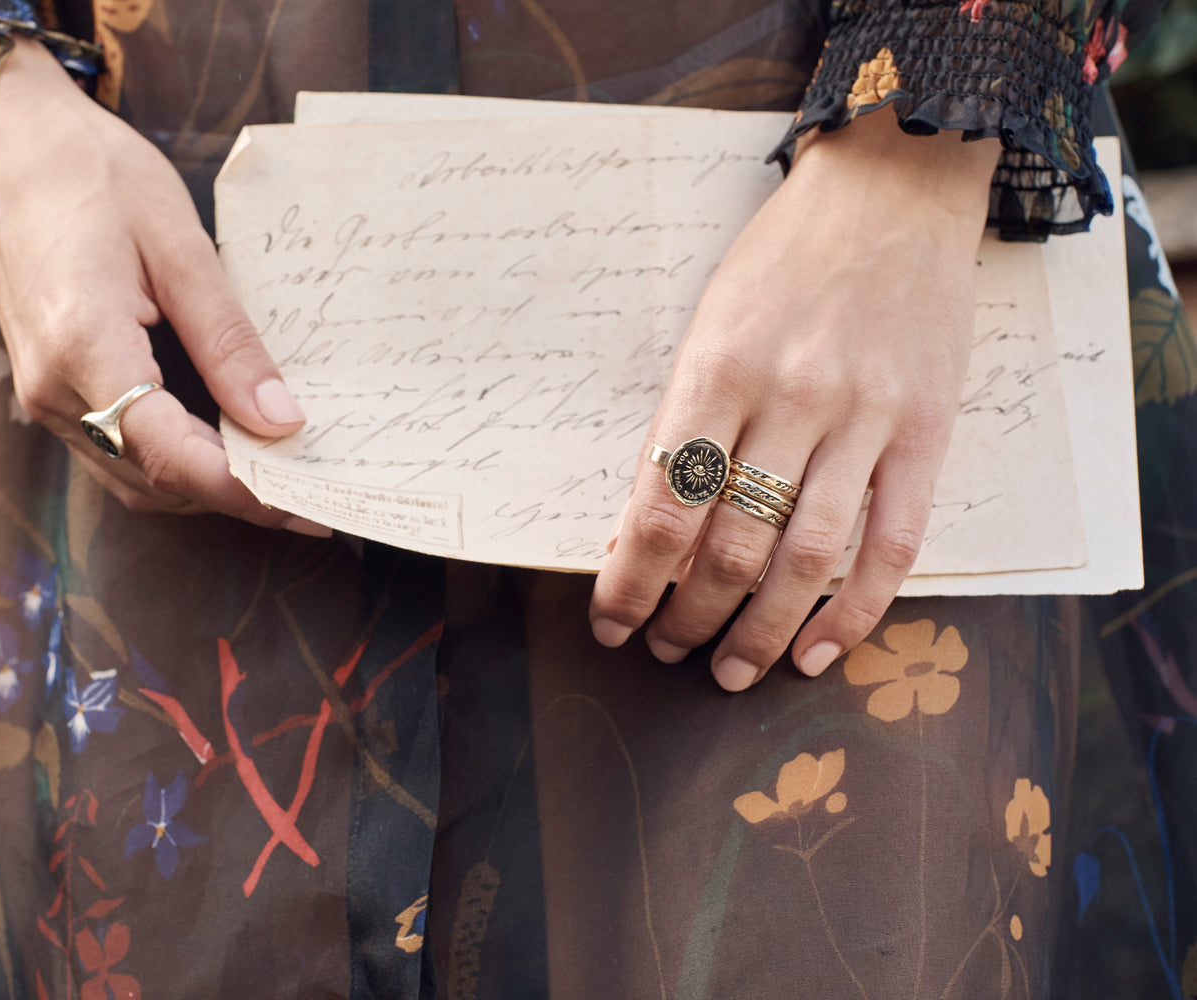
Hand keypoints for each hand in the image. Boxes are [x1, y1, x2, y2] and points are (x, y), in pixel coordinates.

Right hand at [0, 37, 326, 532]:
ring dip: (209, 488)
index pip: (172, 455)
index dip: (245, 491)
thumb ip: (229, 341)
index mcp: (85, 345)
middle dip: (240, 497)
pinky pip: (118, 453)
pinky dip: (176, 463)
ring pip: (137, 480)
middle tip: (320, 492)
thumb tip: (281, 420)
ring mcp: (43, 396)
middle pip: (158, 481)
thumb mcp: (180, 244)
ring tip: (286, 476)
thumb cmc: (93, 173)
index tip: (311, 502)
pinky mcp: (49, 390)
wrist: (4, 142)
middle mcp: (54, 389)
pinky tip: (228, 447)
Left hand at [589, 111, 999, 689]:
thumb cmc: (780, 260)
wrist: (893, 189)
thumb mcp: (705, 325)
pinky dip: (856, 611)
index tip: (611, 623)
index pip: (661, 506)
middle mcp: (791, 397)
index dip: (629, 582)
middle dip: (688, 616)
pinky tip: (820, 651)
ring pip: (808, 559)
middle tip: (668, 651)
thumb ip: (680, 425)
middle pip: (731, 545)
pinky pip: (895, 543)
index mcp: (717, 368)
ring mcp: (866, 416)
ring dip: (762, 632)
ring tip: (730, 669)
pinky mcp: (927, 429)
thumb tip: (638, 529)